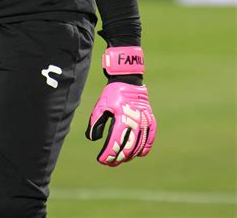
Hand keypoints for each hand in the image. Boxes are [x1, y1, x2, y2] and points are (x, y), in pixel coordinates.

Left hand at [85, 46, 156, 165]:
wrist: (129, 80)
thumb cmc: (113, 93)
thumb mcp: (101, 105)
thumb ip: (96, 122)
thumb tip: (92, 138)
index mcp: (122, 118)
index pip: (116, 142)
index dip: (109, 154)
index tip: (101, 160)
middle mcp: (135, 122)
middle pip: (127, 148)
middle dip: (118, 158)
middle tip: (110, 162)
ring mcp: (145, 123)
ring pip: (138, 147)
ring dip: (129, 156)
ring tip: (120, 159)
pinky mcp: (151, 121)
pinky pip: (149, 140)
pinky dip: (143, 149)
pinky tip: (136, 154)